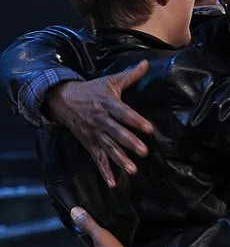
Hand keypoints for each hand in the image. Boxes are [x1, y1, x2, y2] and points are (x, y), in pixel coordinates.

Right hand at [46, 61, 153, 187]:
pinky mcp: (90, 145)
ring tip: (133, 170)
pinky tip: (114, 183)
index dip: (137, 121)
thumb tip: (146, 62)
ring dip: (120, 160)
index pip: (124, 114)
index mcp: (109, 104)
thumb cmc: (92, 91)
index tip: (149, 129)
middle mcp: (102, 121)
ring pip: (109, 149)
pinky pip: (98, 160)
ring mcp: (95, 134)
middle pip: (117, 133)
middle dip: (130, 143)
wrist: (63, 100)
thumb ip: (130, 75)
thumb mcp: (110, 81)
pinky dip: (105, 172)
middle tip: (144, 152)